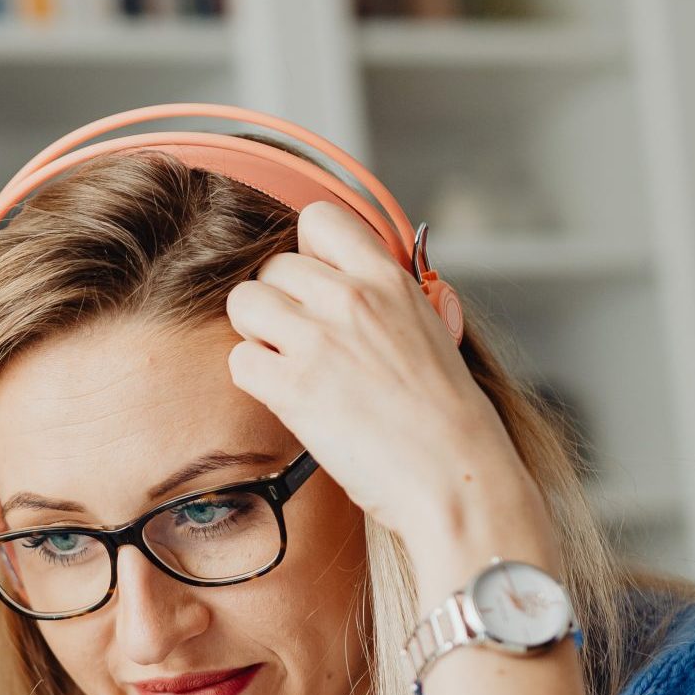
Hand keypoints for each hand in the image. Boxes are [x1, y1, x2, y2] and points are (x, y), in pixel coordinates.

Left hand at [222, 201, 556, 594]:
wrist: (456, 475)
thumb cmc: (449, 417)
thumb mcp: (432, 331)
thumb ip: (391, 298)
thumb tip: (359, 278)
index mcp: (389, 278)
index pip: (320, 219)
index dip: (307, 252)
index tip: (316, 286)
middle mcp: (350, 297)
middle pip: (272, 266)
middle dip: (278, 303)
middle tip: (302, 342)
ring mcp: (319, 340)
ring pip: (244, 303)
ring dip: (257, 335)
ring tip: (289, 365)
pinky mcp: (293, 387)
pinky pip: (239, 360)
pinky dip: (254, 379)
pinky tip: (286, 397)